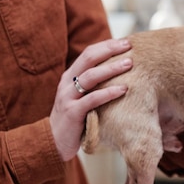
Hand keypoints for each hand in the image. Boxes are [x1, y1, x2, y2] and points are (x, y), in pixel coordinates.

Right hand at [50, 38, 132, 160]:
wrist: (54, 141)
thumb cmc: (75, 118)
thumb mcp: (82, 96)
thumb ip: (94, 84)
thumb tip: (120, 71)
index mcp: (70, 76)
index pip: (88, 53)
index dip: (107, 45)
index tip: (125, 42)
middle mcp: (67, 83)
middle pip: (89, 58)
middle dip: (110, 50)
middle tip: (129, 46)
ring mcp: (68, 97)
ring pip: (90, 76)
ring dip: (111, 68)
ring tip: (129, 64)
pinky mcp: (72, 112)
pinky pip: (92, 99)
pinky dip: (108, 93)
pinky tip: (123, 89)